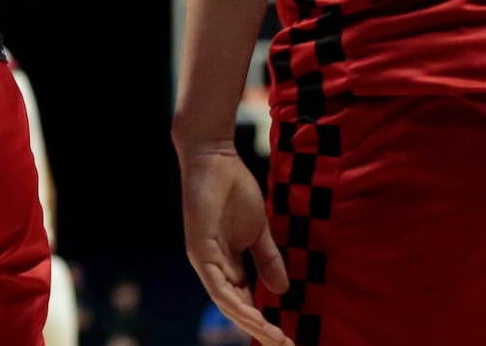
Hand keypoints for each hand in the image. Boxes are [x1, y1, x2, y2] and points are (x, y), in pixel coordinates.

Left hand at [177, 144, 292, 345]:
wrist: (216, 158)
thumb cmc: (234, 190)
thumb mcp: (259, 232)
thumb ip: (268, 260)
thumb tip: (283, 291)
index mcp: (226, 263)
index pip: (244, 301)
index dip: (264, 321)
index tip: (287, 338)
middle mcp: (212, 266)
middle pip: (234, 308)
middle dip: (260, 329)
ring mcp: (203, 258)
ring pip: (225, 302)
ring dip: (250, 322)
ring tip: (273, 337)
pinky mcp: (199, 248)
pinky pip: (217, 285)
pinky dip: (235, 303)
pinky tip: (253, 316)